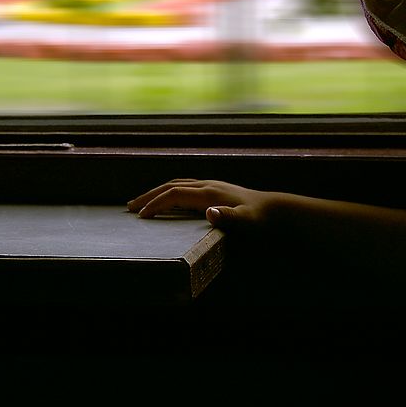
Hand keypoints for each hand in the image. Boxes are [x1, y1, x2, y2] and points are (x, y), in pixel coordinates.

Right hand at [127, 179, 274, 230]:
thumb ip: (229, 218)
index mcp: (209, 193)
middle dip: (149, 195)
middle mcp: (207, 186)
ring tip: (143, 202)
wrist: (276, 209)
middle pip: (170, 186)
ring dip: (157, 192)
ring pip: (177, 184)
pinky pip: (185, 187)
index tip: (140, 216)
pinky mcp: (215, 189)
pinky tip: (169, 201)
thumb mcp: (246, 221)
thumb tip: (209, 212)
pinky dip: (170, 192)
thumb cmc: (260, 218)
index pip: (174, 195)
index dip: (155, 204)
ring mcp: (211, 185)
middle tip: (129, 207)